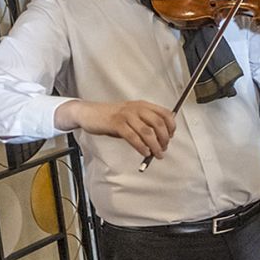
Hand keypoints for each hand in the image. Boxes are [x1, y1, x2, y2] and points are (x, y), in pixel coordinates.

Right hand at [58, 99, 175, 157]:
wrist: (88, 113)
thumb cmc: (111, 117)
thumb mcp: (131, 116)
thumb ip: (145, 123)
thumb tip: (160, 138)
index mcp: (142, 105)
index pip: (165, 113)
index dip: (171, 126)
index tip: (171, 136)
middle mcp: (136, 108)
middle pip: (158, 124)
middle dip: (164, 138)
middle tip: (164, 148)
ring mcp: (126, 115)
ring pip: (147, 132)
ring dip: (155, 146)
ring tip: (157, 154)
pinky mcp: (117, 124)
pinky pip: (134, 137)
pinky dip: (142, 147)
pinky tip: (145, 153)